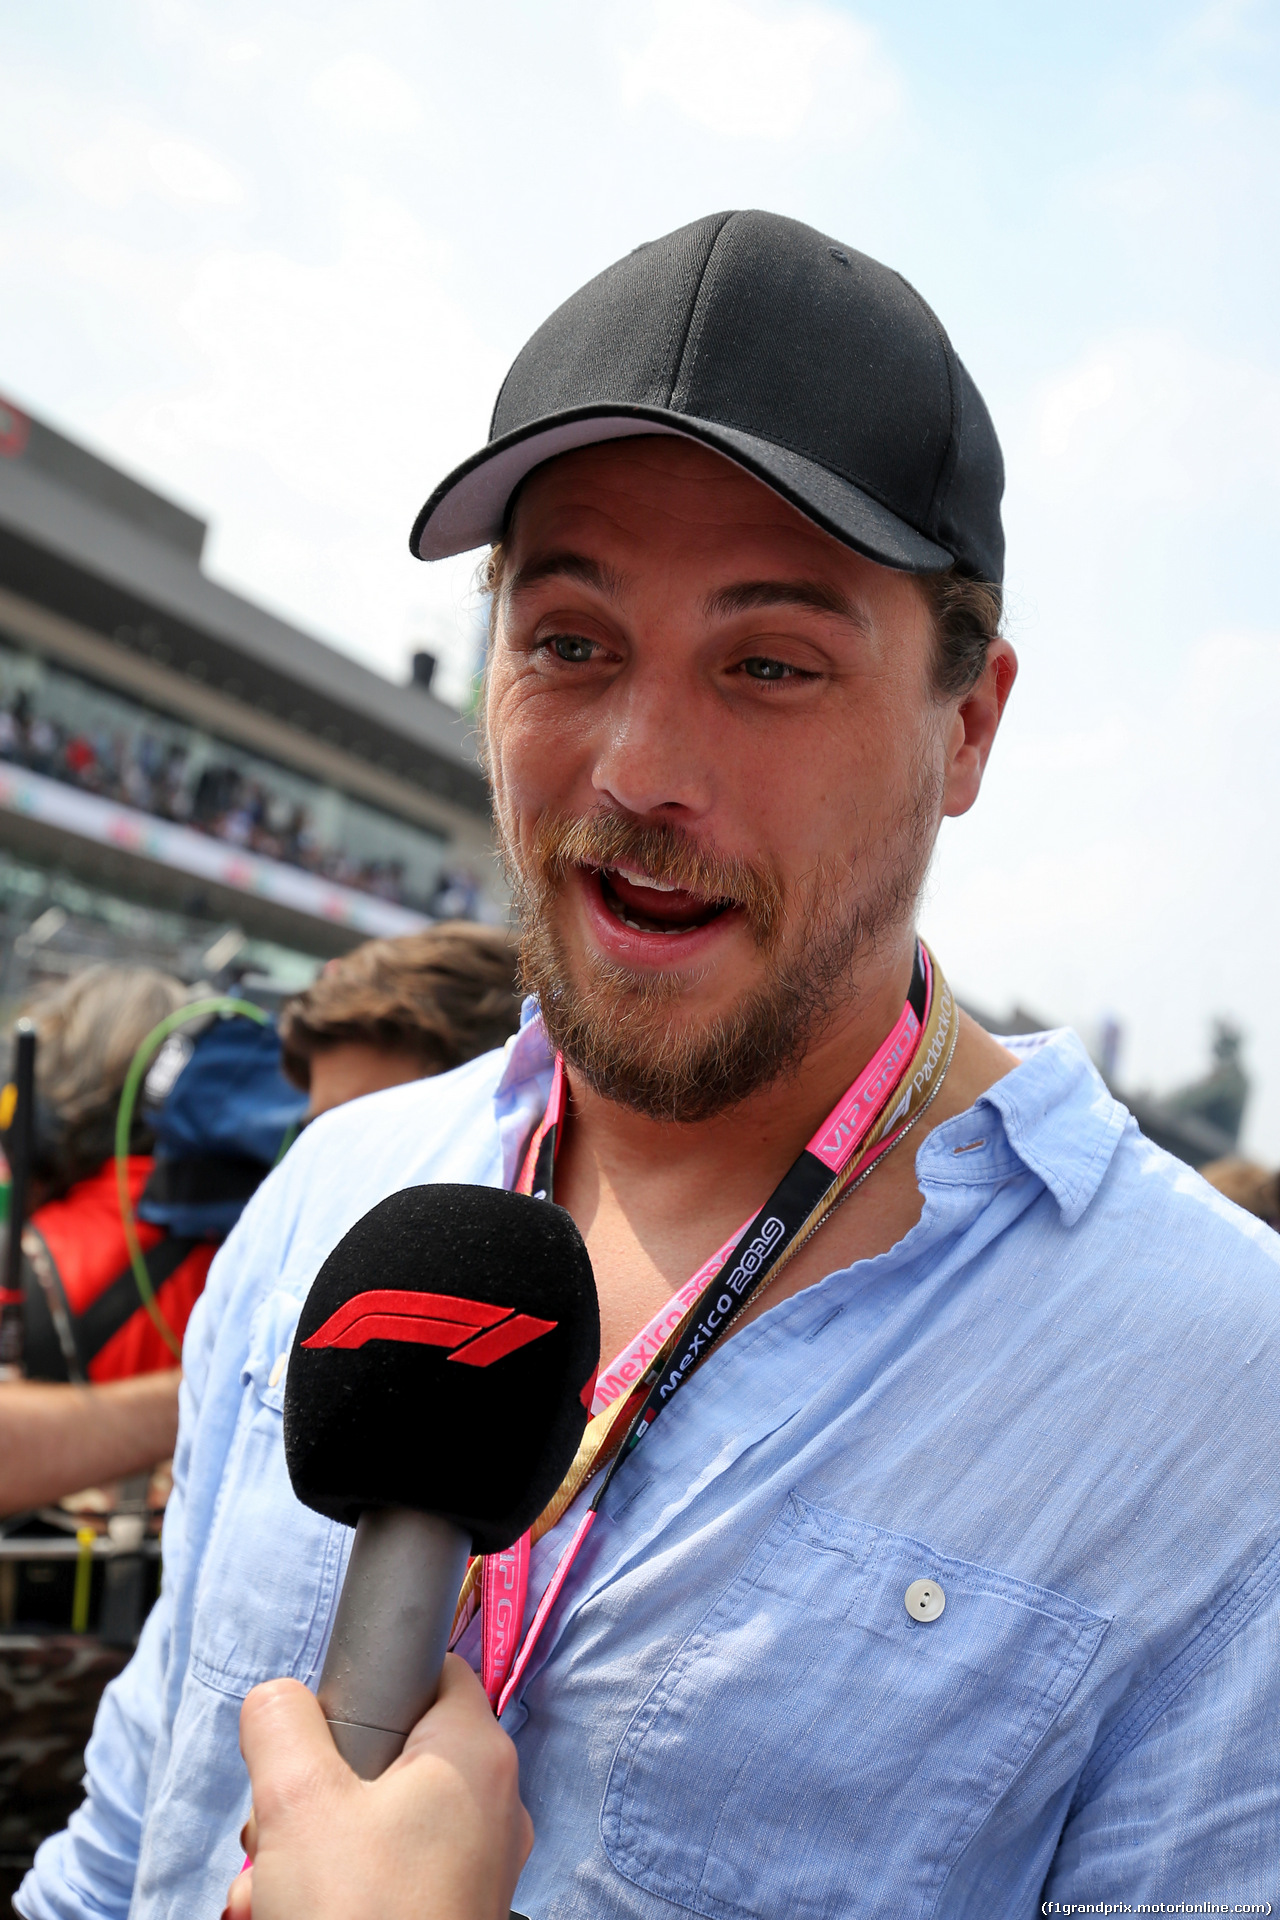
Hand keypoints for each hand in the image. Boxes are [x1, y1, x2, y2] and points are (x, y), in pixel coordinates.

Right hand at [225, 1655, 532, 1919]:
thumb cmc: (361, 1916)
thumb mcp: (297, 1800)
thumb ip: (280, 1721)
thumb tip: (277, 1699)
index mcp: (476, 1753)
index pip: (430, 1671)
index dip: (367, 1685)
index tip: (320, 1729)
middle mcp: (492, 1803)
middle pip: (389, 1754)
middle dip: (314, 1790)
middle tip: (277, 1831)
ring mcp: (476, 1866)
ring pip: (377, 1823)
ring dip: (310, 1849)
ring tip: (273, 1891)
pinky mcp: (454, 1913)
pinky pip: (388, 1875)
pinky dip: (336, 1889)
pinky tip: (291, 1917)